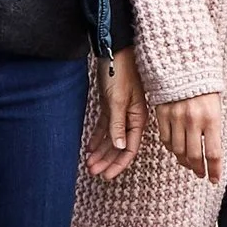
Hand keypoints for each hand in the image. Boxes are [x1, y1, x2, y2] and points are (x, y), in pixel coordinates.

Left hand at [88, 48, 145, 179]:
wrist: (114, 51)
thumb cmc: (120, 72)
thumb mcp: (118, 100)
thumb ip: (119, 124)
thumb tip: (121, 147)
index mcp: (137, 118)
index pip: (129, 148)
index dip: (118, 164)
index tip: (106, 176)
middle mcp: (131, 118)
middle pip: (119, 146)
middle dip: (107, 161)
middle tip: (93, 173)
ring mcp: (120, 112)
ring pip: (111, 138)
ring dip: (101, 152)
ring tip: (89, 164)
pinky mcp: (111, 106)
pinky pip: (105, 127)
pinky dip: (98, 138)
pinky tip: (90, 147)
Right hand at [156, 91, 226, 185]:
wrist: (185, 66)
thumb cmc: (205, 87)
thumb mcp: (216, 107)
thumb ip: (214, 129)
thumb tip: (212, 153)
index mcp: (211, 118)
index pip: (213, 153)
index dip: (214, 170)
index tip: (215, 179)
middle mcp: (193, 120)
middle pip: (195, 156)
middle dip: (199, 169)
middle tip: (201, 174)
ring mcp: (176, 118)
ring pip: (178, 150)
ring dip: (184, 162)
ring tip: (190, 165)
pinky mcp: (162, 114)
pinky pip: (165, 139)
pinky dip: (171, 148)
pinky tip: (176, 150)